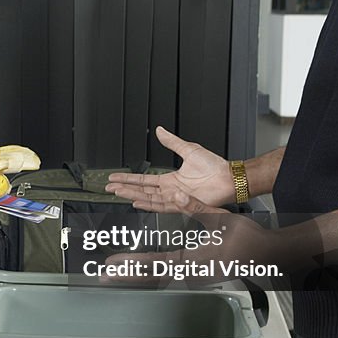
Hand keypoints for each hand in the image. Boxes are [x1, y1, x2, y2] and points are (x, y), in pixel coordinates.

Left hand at [100, 191, 276, 286]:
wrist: (270, 256)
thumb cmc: (250, 240)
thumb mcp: (221, 219)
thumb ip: (194, 208)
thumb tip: (174, 196)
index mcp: (196, 261)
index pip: (157, 263)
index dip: (132, 263)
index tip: (113, 264)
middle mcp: (193, 274)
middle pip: (153, 277)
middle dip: (127, 276)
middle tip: (103, 276)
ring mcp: (196, 278)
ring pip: (161, 279)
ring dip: (138, 276)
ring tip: (116, 275)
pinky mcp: (200, 277)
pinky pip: (171, 278)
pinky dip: (153, 276)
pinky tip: (144, 274)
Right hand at [105, 126, 233, 211]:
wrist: (228, 177)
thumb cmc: (214, 166)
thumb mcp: (188, 149)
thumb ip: (172, 142)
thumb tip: (160, 130)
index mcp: (170, 179)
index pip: (144, 179)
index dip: (128, 177)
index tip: (115, 176)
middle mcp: (170, 190)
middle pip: (142, 190)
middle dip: (124, 188)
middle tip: (109, 187)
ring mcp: (175, 199)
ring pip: (148, 198)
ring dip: (132, 195)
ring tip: (118, 192)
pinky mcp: (182, 204)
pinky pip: (162, 206)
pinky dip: (149, 204)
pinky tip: (138, 202)